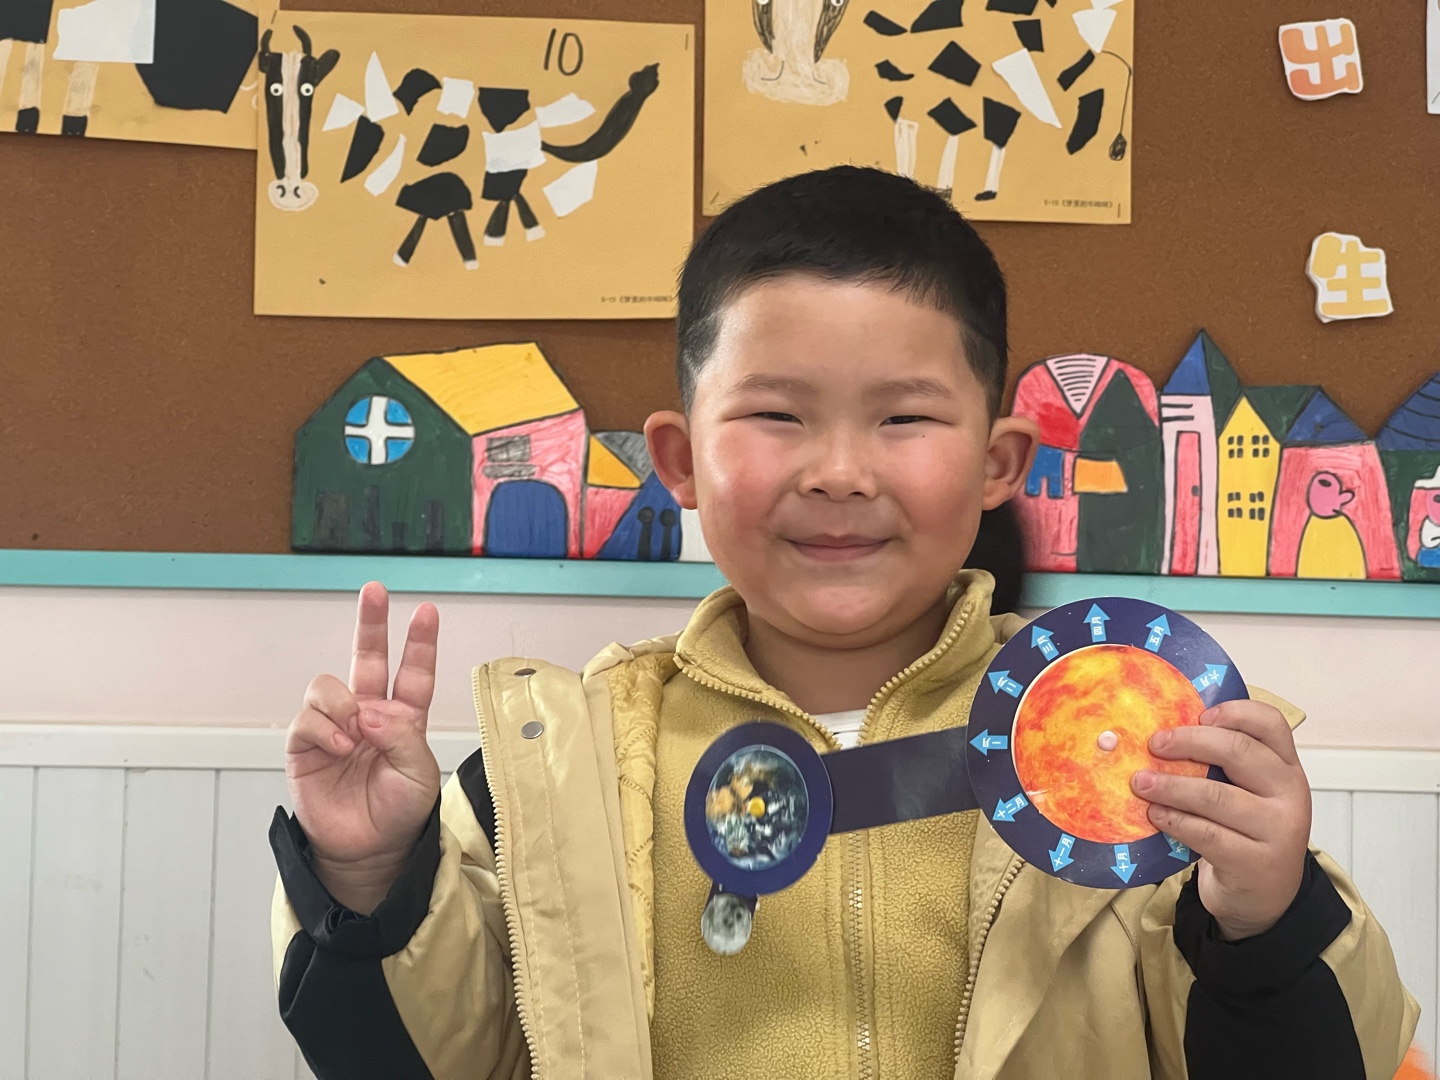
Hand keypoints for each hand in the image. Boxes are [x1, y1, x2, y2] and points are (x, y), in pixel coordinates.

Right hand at [286, 581, 440, 912]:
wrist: (368, 850)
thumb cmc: (399, 811)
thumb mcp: (418, 774)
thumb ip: (401, 737)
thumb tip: (369, 710)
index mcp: (405, 717)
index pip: (414, 672)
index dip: (420, 643)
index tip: (427, 611)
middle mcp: (370, 714)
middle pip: (369, 658)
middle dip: (371, 623)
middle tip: (374, 590)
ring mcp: (337, 726)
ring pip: (330, 685)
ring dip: (343, 704)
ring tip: (353, 735)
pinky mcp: (306, 745)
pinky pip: (308, 718)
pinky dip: (324, 728)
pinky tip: (338, 746)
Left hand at [1131, 700, 1310, 940]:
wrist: (1265, 895)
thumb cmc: (1244, 830)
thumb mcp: (1245, 790)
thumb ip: (1221, 763)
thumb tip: (1163, 731)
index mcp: (1285, 764)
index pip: (1271, 723)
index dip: (1235, 711)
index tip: (1199, 713)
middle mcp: (1290, 792)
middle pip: (1240, 752)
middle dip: (1190, 742)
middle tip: (1154, 744)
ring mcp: (1278, 829)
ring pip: (1218, 796)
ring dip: (1172, 786)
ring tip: (1140, 782)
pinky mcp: (1256, 862)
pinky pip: (1208, 834)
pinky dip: (1176, 821)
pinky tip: (1155, 815)